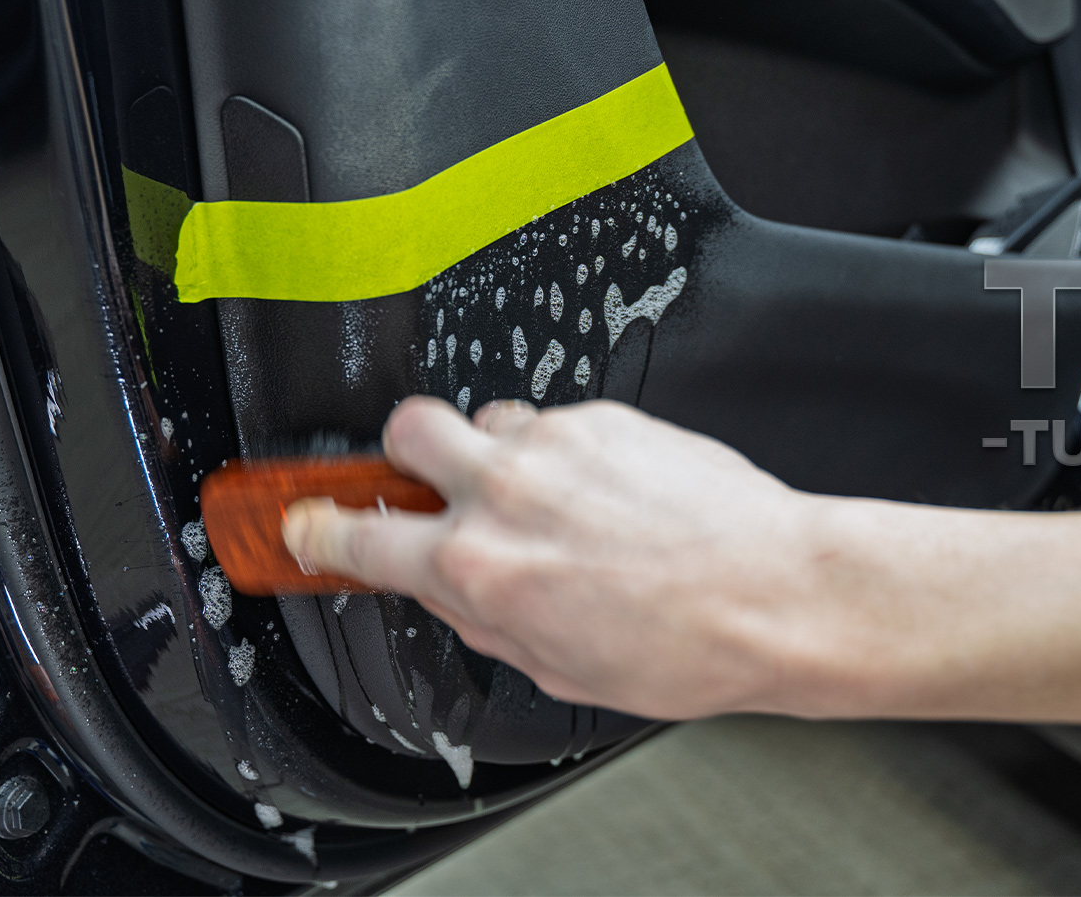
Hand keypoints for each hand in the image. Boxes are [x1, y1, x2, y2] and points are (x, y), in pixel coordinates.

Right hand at [281, 396, 867, 718]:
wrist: (776, 592)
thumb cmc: (685, 643)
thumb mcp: (556, 666)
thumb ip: (481, 619)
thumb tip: (441, 590)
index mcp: (480, 567)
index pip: (358, 536)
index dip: (317, 530)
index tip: (305, 524)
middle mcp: (507, 491)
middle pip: (407, 430)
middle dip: (405, 454)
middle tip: (428, 481)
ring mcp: (557, 444)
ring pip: (489, 420)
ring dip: (497, 454)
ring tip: (544, 497)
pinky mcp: (606, 415)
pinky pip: (557, 421)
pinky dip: (566, 452)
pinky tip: (606, 493)